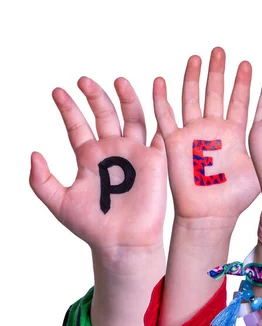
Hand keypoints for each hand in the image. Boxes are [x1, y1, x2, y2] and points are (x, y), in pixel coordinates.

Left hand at [29, 77, 166, 253]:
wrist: (123, 241)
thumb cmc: (93, 225)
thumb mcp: (59, 202)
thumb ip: (41, 180)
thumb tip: (34, 154)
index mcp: (89, 157)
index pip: (78, 125)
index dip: (68, 108)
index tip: (57, 91)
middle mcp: (112, 151)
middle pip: (105, 115)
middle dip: (95, 96)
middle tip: (83, 80)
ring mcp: (135, 153)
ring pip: (132, 117)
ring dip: (126, 98)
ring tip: (117, 80)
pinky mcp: (155, 160)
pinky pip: (159, 132)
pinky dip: (160, 114)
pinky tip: (158, 94)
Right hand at [152, 48, 259, 225]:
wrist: (211, 214)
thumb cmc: (235, 197)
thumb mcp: (259, 166)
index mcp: (234, 133)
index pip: (238, 101)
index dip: (242, 82)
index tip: (246, 63)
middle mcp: (213, 130)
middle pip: (214, 93)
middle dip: (217, 71)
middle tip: (220, 51)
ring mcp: (193, 134)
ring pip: (191, 98)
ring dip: (193, 78)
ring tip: (197, 58)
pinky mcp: (174, 143)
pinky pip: (165, 118)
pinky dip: (161, 100)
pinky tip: (161, 81)